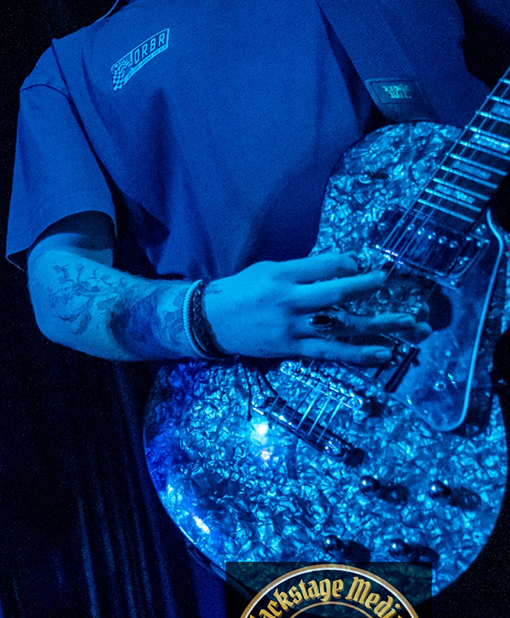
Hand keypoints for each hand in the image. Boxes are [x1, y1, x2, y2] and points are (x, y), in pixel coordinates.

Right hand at [204, 253, 428, 364]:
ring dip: (377, 325)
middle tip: (389, 284)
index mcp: (282, 276)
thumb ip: (301, 269)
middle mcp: (289, 301)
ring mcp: (292, 327)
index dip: (348, 264)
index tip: (366, 265)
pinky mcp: (292, 348)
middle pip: (335, 294)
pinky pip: (329, 352)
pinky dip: (357, 353)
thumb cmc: (240, 291)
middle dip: (366, 288)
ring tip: (407, 324)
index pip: (323, 265)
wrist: (209, 321)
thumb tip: (341, 265)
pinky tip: (382, 354)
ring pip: (340, 326)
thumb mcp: (267, 270)